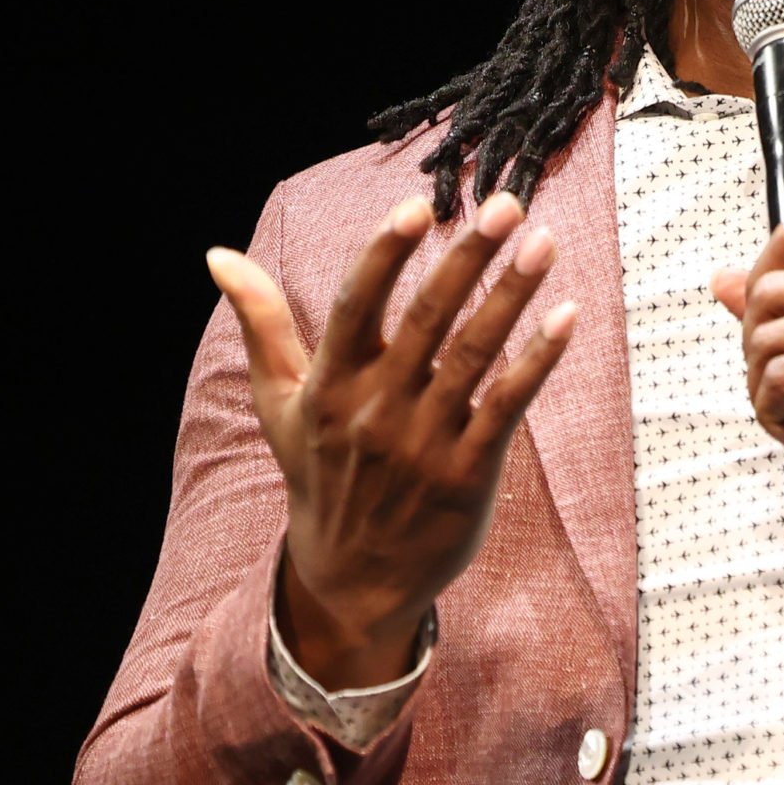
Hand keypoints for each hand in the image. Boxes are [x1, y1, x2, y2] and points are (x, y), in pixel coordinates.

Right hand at [206, 192, 577, 688]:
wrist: (353, 578)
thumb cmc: (319, 474)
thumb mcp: (280, 404)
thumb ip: (261, 324)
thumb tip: (217, 255)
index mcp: (328, 384)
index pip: (355, 305)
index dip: (383, 254)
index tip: (416, 206)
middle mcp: (374, 409)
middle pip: (426, 319)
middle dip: (467, 258)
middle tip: (506, 205)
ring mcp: (422, 443)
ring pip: (474, 355)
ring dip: (512, 296)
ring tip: (545, 244)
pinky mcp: (467, 473)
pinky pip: (507, 405)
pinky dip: (537, 360)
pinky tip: (566, 317)